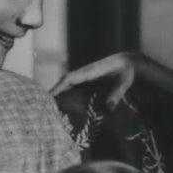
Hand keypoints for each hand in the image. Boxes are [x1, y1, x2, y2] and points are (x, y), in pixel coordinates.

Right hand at [51, 52, 172, 107]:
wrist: (130, 63)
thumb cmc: (127, 71)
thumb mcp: (124, 82)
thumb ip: (116, 94)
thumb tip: (107, 109)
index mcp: (90, 71)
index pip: (70, 78)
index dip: (58, 87)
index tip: (48, 97)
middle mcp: (85, 73)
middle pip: (64, 82)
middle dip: (53, 93)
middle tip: (42, 107)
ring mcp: (86, 77)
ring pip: (68, 85)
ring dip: (59, 95)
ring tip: (49, 109)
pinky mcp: (88, 82)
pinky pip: (74, 88)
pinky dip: (67, 95)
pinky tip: (64, 107)